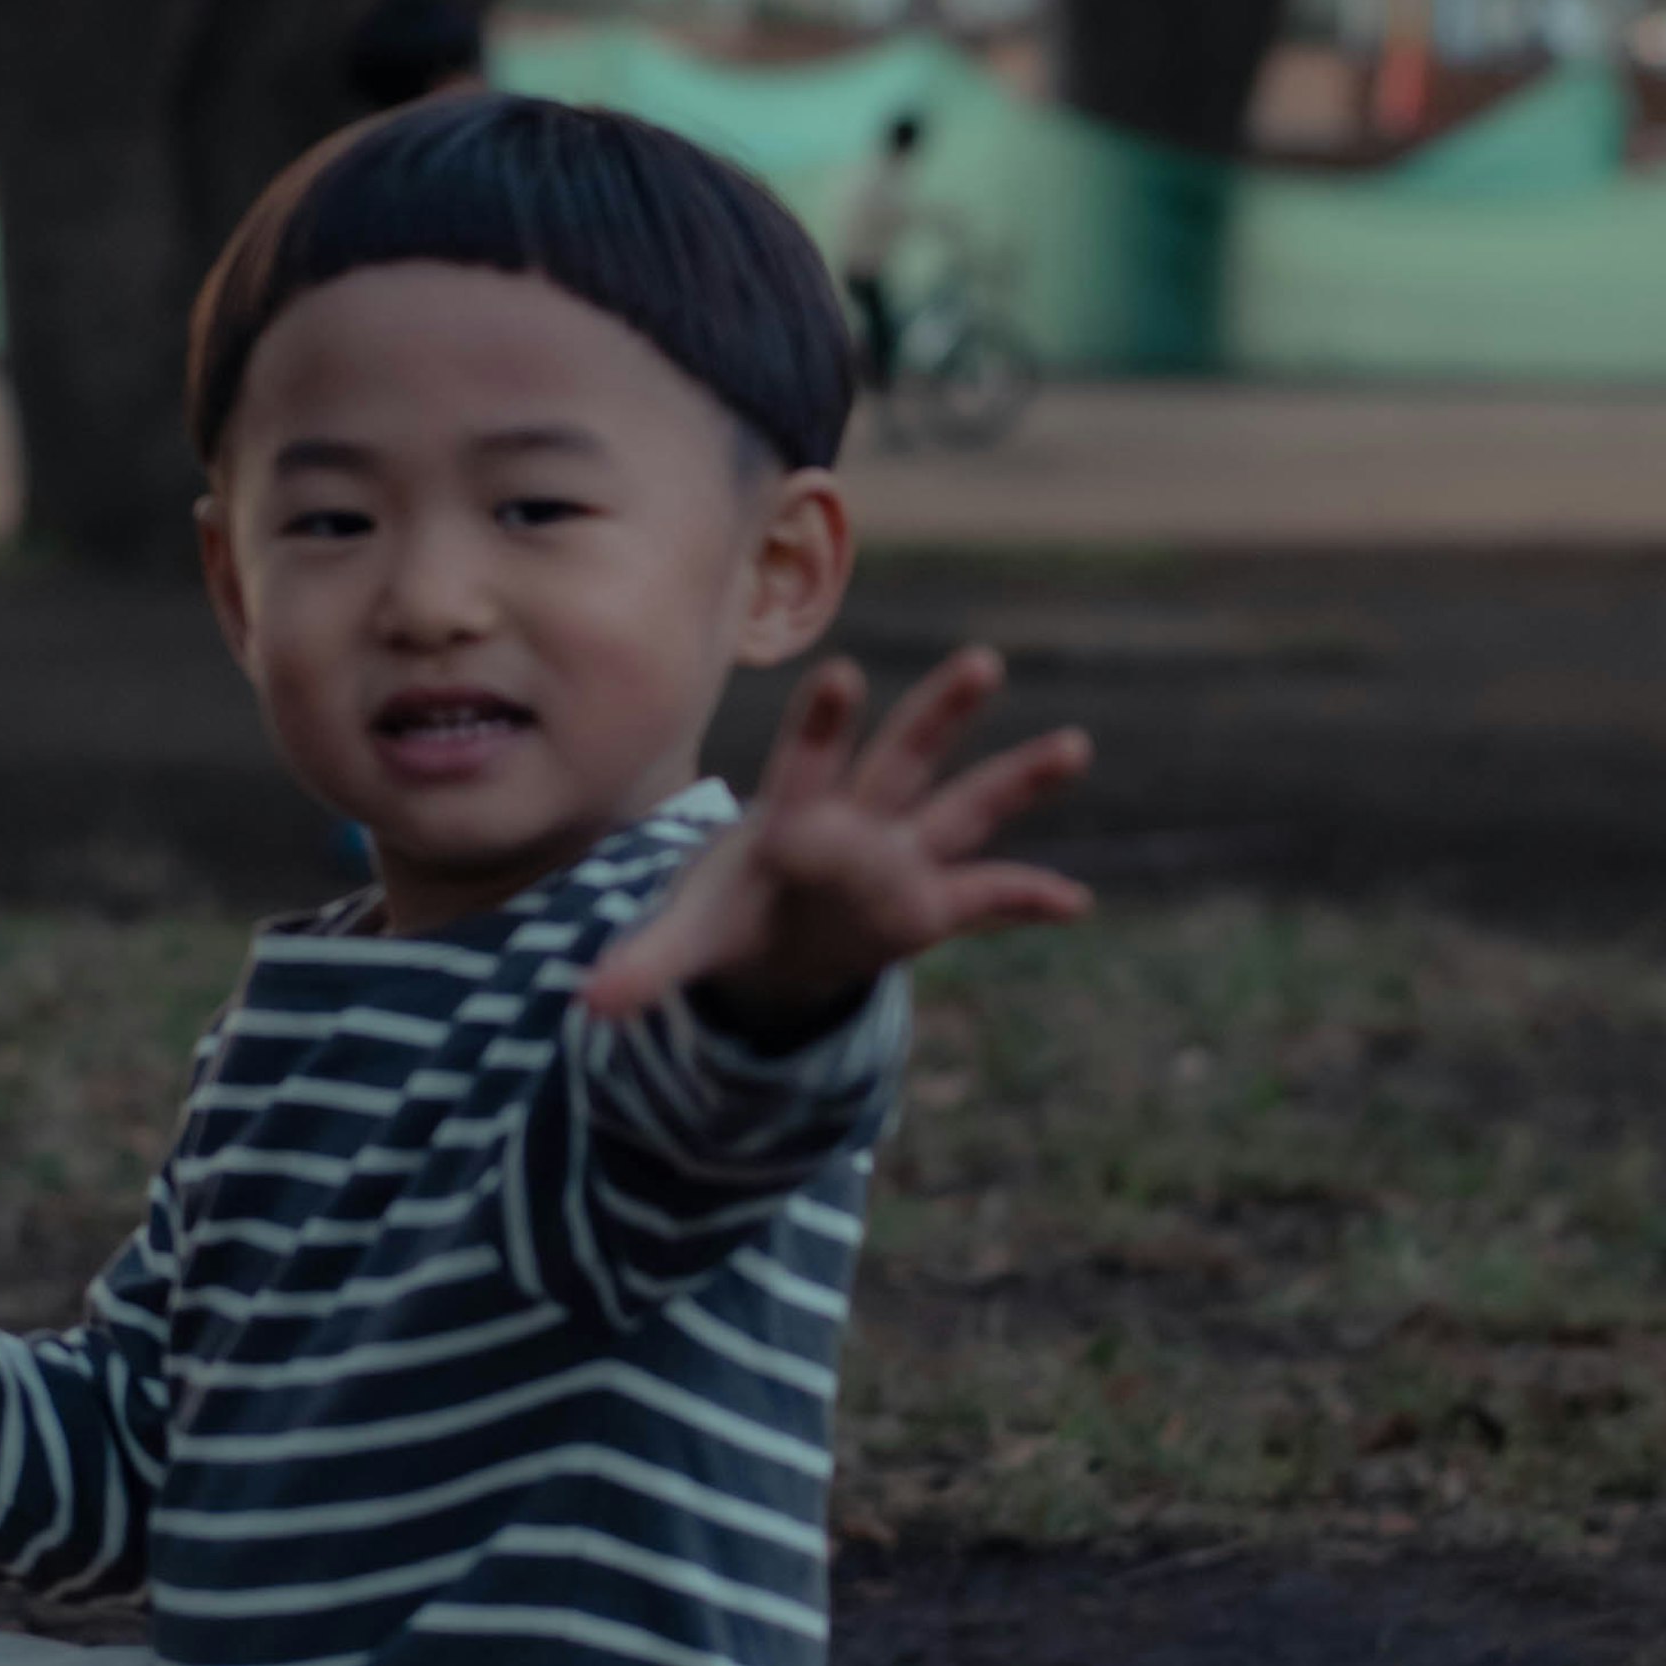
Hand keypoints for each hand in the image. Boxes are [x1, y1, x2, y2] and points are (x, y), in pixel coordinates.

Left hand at [578, 650, 1090, 1041]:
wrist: (769, 932)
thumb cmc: (729, 914)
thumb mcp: (688, 940)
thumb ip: (646, 966)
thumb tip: (590, 1006)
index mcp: (795, 819)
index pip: (808, 762)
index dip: (823, 722)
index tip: (843, 670)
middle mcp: (858, 823)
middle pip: (903, 758)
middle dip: (940, 714)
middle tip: (982, 659)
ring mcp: (902, 858)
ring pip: (964, 807)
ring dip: (1016, 781)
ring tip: (1075, 744)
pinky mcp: (930, 903)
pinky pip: (988, 897)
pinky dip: (1027, 900)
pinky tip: (1074, 903)